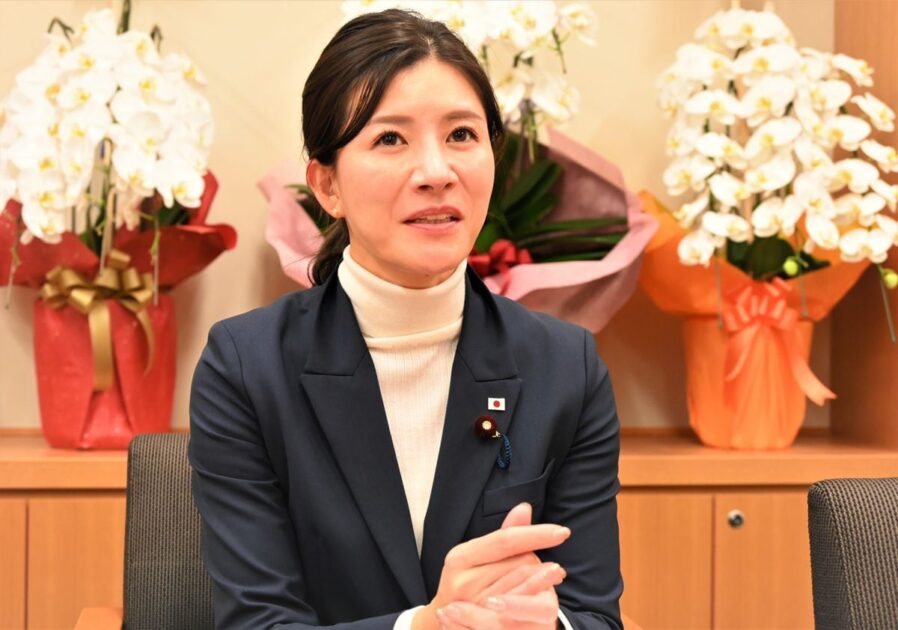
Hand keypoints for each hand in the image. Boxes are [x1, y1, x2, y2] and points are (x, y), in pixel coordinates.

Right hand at [412, 503, 567, 629]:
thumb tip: (525, 508)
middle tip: (549, 566)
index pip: (505, 540)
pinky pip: (519, 608)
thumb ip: (504, 534)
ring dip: (542, 579)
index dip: (535, 534)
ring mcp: (472, 605)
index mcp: (459, 557)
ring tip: (556, 574)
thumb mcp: (478, 556)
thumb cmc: (466, 583)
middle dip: (536, 561)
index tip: (562, 532)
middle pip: (517, 563)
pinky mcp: (482, 623)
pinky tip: (547, 591)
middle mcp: (462, 580)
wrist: (445, 623)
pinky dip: (535, 597)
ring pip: (522, 585)